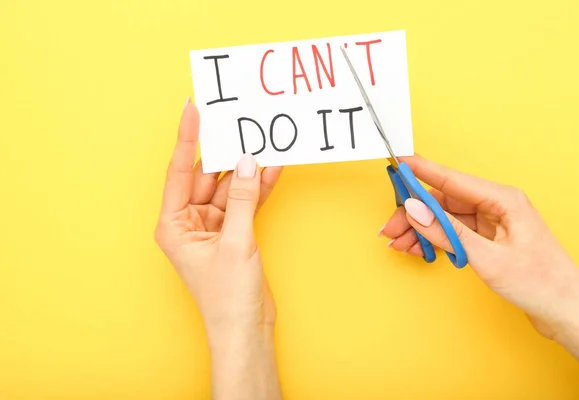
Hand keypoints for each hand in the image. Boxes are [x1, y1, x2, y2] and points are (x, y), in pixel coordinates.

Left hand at [154, 98, 282, 398]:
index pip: (178, 171)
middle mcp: (190, 221)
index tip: (192, 109)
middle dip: (222, 151)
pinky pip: (245, 202)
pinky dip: (258, 188)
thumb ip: (241, 198)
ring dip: (245, 168)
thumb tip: (247, 160)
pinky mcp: (234, 233)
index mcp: (174, 224)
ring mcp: (213, 226)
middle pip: (206, 176)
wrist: (246, 329)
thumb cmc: (228, 296)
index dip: (186, 138)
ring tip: (260, 138)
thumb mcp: (235, 241)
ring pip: (229, 187)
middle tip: (235, 119)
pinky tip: (273, 168)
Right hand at [380, 155, 578, 382]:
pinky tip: (418, 249)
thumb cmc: (540, 282)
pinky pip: (453, 233)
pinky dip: (434, 241)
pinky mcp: (488, 240)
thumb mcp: (488, 258)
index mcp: (504, 200)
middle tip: (390, 227)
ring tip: (398, 244)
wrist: (565, 311)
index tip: (399, 163)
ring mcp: (492, 223)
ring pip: (445, 219)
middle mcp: (497, 206)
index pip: (453, 179)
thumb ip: (448, 233)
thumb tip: (416, 211)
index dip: (423, 171)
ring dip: (421, 230)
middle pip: (444, 201)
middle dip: (414, 214)